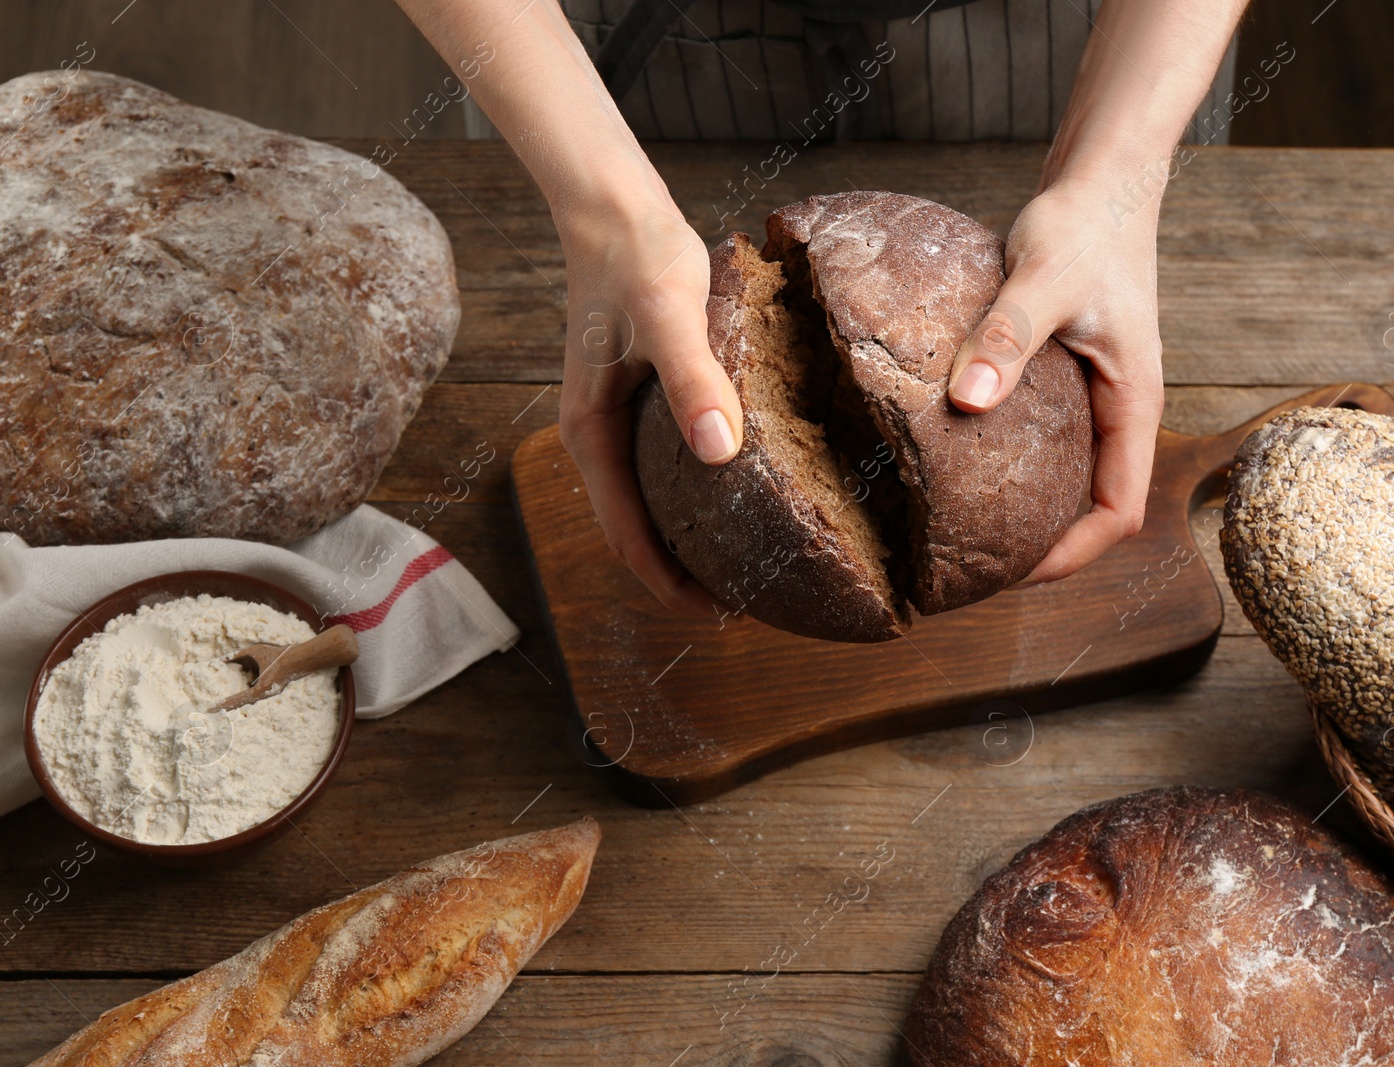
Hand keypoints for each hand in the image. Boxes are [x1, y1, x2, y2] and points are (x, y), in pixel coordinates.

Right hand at [557, 201, 741, 615]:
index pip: (626, 536)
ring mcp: (620, 419)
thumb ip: (693, 382)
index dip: (668, 584)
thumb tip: (722, 454)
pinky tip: (745, 489)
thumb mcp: (671, 316)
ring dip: (690, 536)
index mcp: (594, 434)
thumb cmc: (638, 257)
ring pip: (652, 500)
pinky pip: (666, 465)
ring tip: (748, 559)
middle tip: (745, 601)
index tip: (719, 614)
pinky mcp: (643, 397)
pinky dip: (699, 492)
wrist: (615, 207)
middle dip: (683, 572)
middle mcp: (600, 436)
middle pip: (637, 529)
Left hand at [946, 170, 1164, 582]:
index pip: (1119, 513)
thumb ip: (1008, 337)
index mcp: (1132, 403)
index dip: (1072, 555)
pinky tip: (960, 463)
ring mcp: (1096, 396)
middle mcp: (1118, 409)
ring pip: (1071, 479)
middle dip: (1042, 547)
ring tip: (961, 529)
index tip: (1013, 571)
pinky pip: (1050, 445)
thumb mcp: (1042, 278)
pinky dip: (1015, 466)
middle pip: (1093, 509)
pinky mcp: (1069, 378)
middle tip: (972, 566)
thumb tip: (969, 401)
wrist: (1100, 181)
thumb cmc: (1084, 225)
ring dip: (1028, 511)